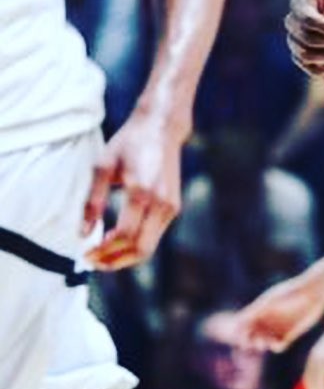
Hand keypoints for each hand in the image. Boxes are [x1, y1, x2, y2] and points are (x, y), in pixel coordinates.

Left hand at [82, 107, 183, 269]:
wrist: (162, 127)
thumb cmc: (129, 143)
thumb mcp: (103, 167)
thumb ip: (92, 201)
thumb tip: (83, 233)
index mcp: (142, 191)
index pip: (124, 235)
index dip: (103, 250)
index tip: (86, 253)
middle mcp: (161, 202)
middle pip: (140, 249)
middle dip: (115, 261)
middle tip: (93, 261)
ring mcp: (170, 206)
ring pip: (149, 247)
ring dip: (125, 257)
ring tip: (103, 255)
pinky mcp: (174, 206)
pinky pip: (154, 236)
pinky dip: (136, 245)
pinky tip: (118, 241)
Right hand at [233, 254, 323, 351]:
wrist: (313, 292)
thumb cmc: (291, 293)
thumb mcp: (271, 301)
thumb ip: (255, 311)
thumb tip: (238, 321)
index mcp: (261, 309)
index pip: (245, 324)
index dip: (241, 332)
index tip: (241, 336)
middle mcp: (269, 319)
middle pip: (253, 335)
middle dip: (250, 341)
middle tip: (251, 343)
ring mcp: (279, 327)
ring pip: (264, 342)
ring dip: (261, 344)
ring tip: (264, 343)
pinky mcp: (291, 333)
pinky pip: (279, 346)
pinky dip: (276, 346)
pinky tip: (277, 343)